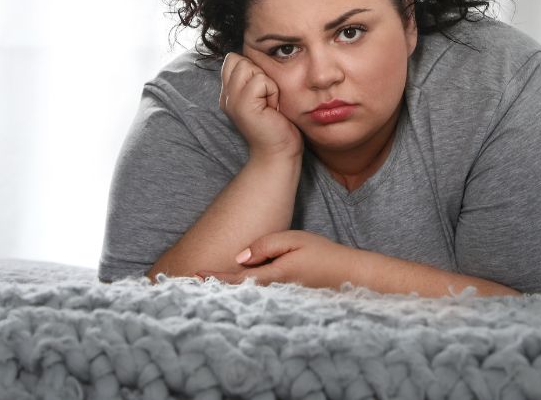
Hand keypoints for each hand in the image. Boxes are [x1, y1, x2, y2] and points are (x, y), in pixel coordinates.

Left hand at [196, 230, 358, 289]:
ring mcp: (280, 299)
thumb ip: (266, 245)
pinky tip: (235, 293)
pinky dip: (244, 295)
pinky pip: (259, 298)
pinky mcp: (287, 301)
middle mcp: (273, 292)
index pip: (237, 279)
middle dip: (215, 288)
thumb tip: (239, 256)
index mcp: (273, 276)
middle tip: (190, 284)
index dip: (215, 278)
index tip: (195, 276)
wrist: (350, 277)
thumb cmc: (324, 255)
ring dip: (228, 292)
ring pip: (247, 297)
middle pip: (237, 292)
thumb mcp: (295, 240)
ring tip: (206, 288)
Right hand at [220, 52, 302, 158]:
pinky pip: (261, 80)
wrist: (279, 153)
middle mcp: (226, 96)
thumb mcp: (265, 95)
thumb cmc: (279, 125)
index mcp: (229, 93)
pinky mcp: (243, 106)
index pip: (233, 58)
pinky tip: (272, 109)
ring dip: (267, 82)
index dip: (253, 68)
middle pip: (239, 58)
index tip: (263, 92)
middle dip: (260, 73)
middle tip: (267, 99)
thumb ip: (256, 77)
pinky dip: (272, 91)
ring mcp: (232, 101)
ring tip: (270, 103)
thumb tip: (261, 55)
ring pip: (249, 66)